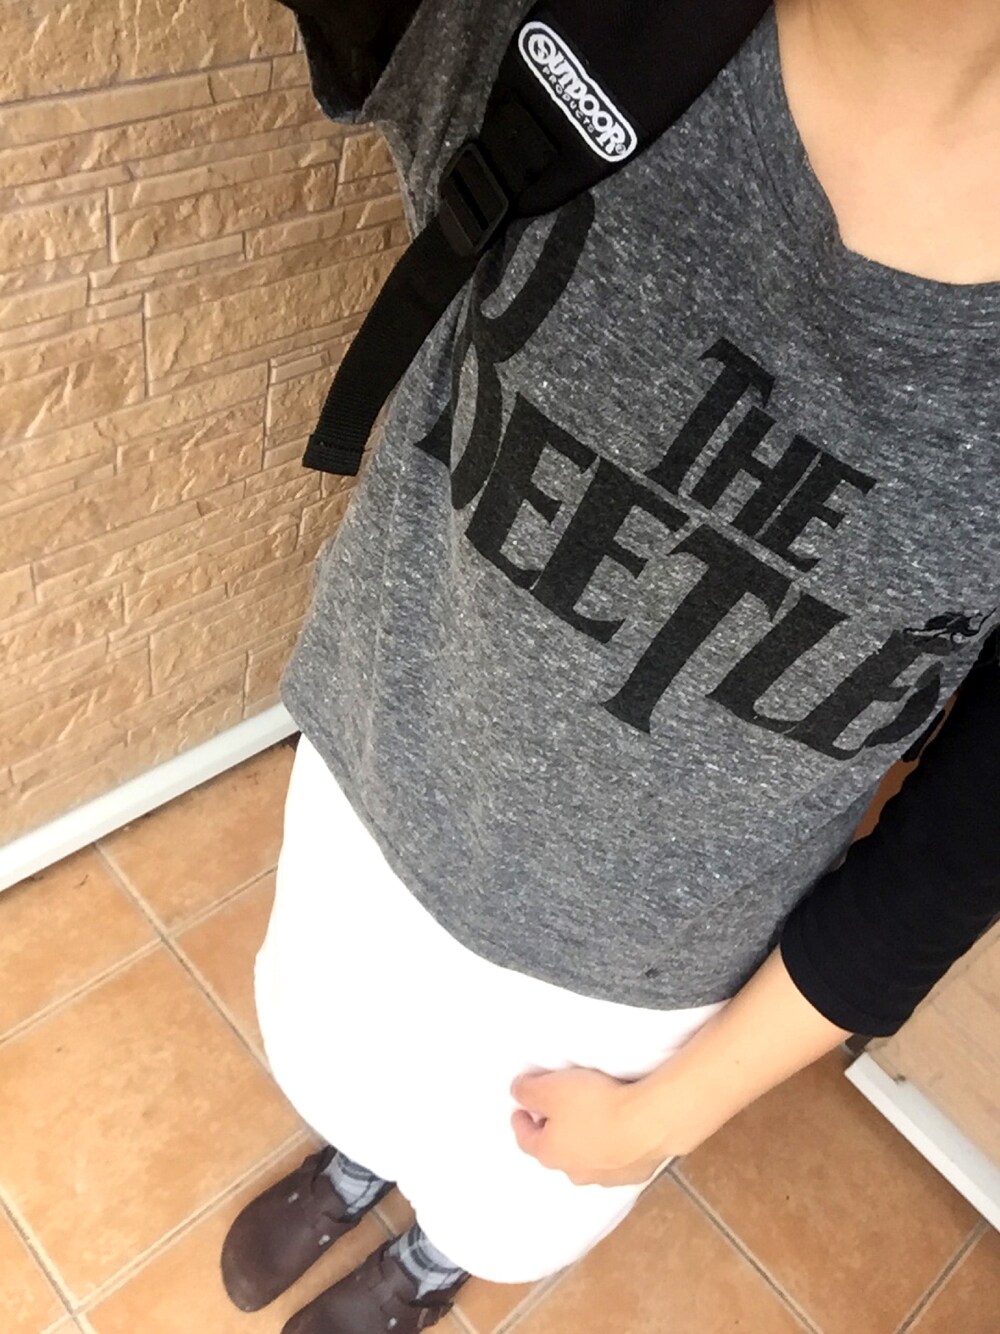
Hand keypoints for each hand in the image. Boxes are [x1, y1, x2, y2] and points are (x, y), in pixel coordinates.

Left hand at [509, 1066, 675, 1187]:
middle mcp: (575, 1172)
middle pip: (556, 1151)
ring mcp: (607, 1177)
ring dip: (584, 1141)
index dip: (520, 1122)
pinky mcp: (635, 1173)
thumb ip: (527, 1090)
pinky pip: (616, 1159)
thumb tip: (518, 1092)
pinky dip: (612, 1146)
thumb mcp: (550, 1088)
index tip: (519, 1110)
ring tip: (590, 1119)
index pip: (526, 1139)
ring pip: (587, 1159)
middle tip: (554, 1112)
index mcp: (550, 1153)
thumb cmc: (594, 1105)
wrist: (648, 1123)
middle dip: (553, 1133)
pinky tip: (620, 1130)